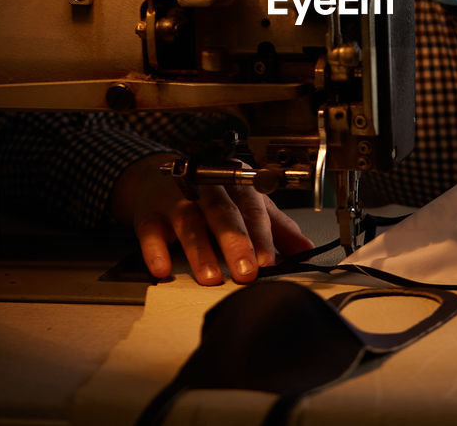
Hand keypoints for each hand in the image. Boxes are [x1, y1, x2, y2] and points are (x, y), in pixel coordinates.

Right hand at [110, 153, 313, 284]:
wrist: (158, 179)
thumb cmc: (212, 196)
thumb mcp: (247, 205)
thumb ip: (277, 228)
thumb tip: (307, 250)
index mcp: (236, 186)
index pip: (252, 210)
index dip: (261, 236)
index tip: (270, 261)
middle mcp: (207, 188)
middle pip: (223, 214)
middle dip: (235, 243)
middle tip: (247, 272)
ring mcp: (176, 199)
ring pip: (190, 222)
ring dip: (201, 251)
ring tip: (211, 278)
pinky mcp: (148, 214)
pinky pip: (150, 232)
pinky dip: (155, 250)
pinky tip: (162, 269)